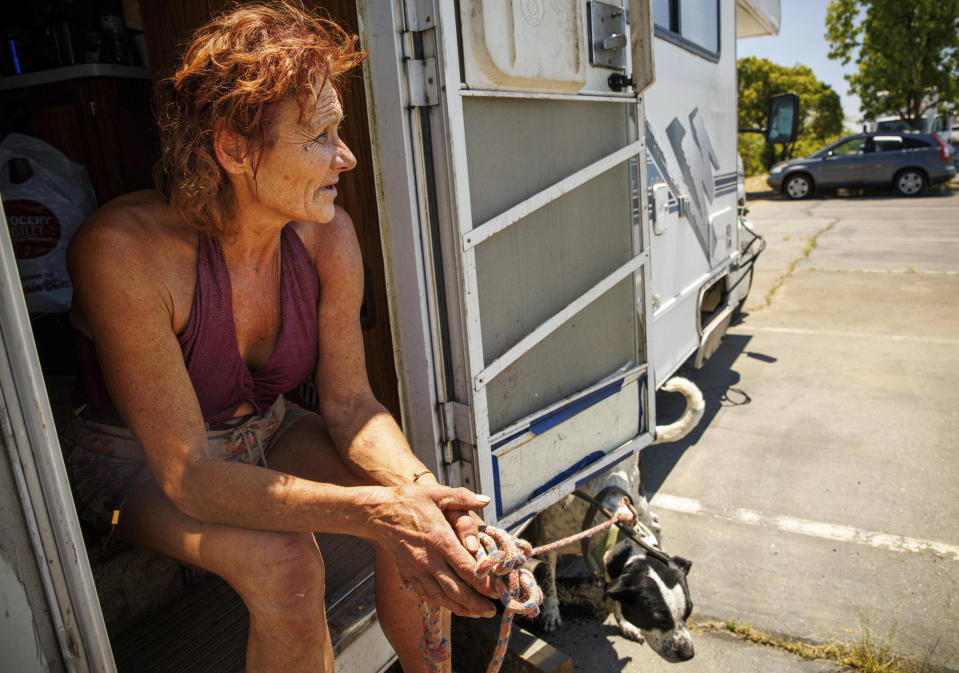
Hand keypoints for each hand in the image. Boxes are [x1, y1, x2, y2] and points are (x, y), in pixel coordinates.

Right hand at [367, 483, 496, 616]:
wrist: (376, 513)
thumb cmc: (407, 501)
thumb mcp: (436, 493)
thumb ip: (462, 497)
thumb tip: (485, 500)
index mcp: (440, 539)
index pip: (466, 568)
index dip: (483, 583)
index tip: (496, 590)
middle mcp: (429, 559)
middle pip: (456, 590)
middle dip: (476, 603)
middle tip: (492, 610)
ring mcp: (417, 570)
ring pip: (442, 598)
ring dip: (461, 608)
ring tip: (478, 612)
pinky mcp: (409, 575)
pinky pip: (427, 595)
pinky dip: (443, 604)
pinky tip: (454, 606)